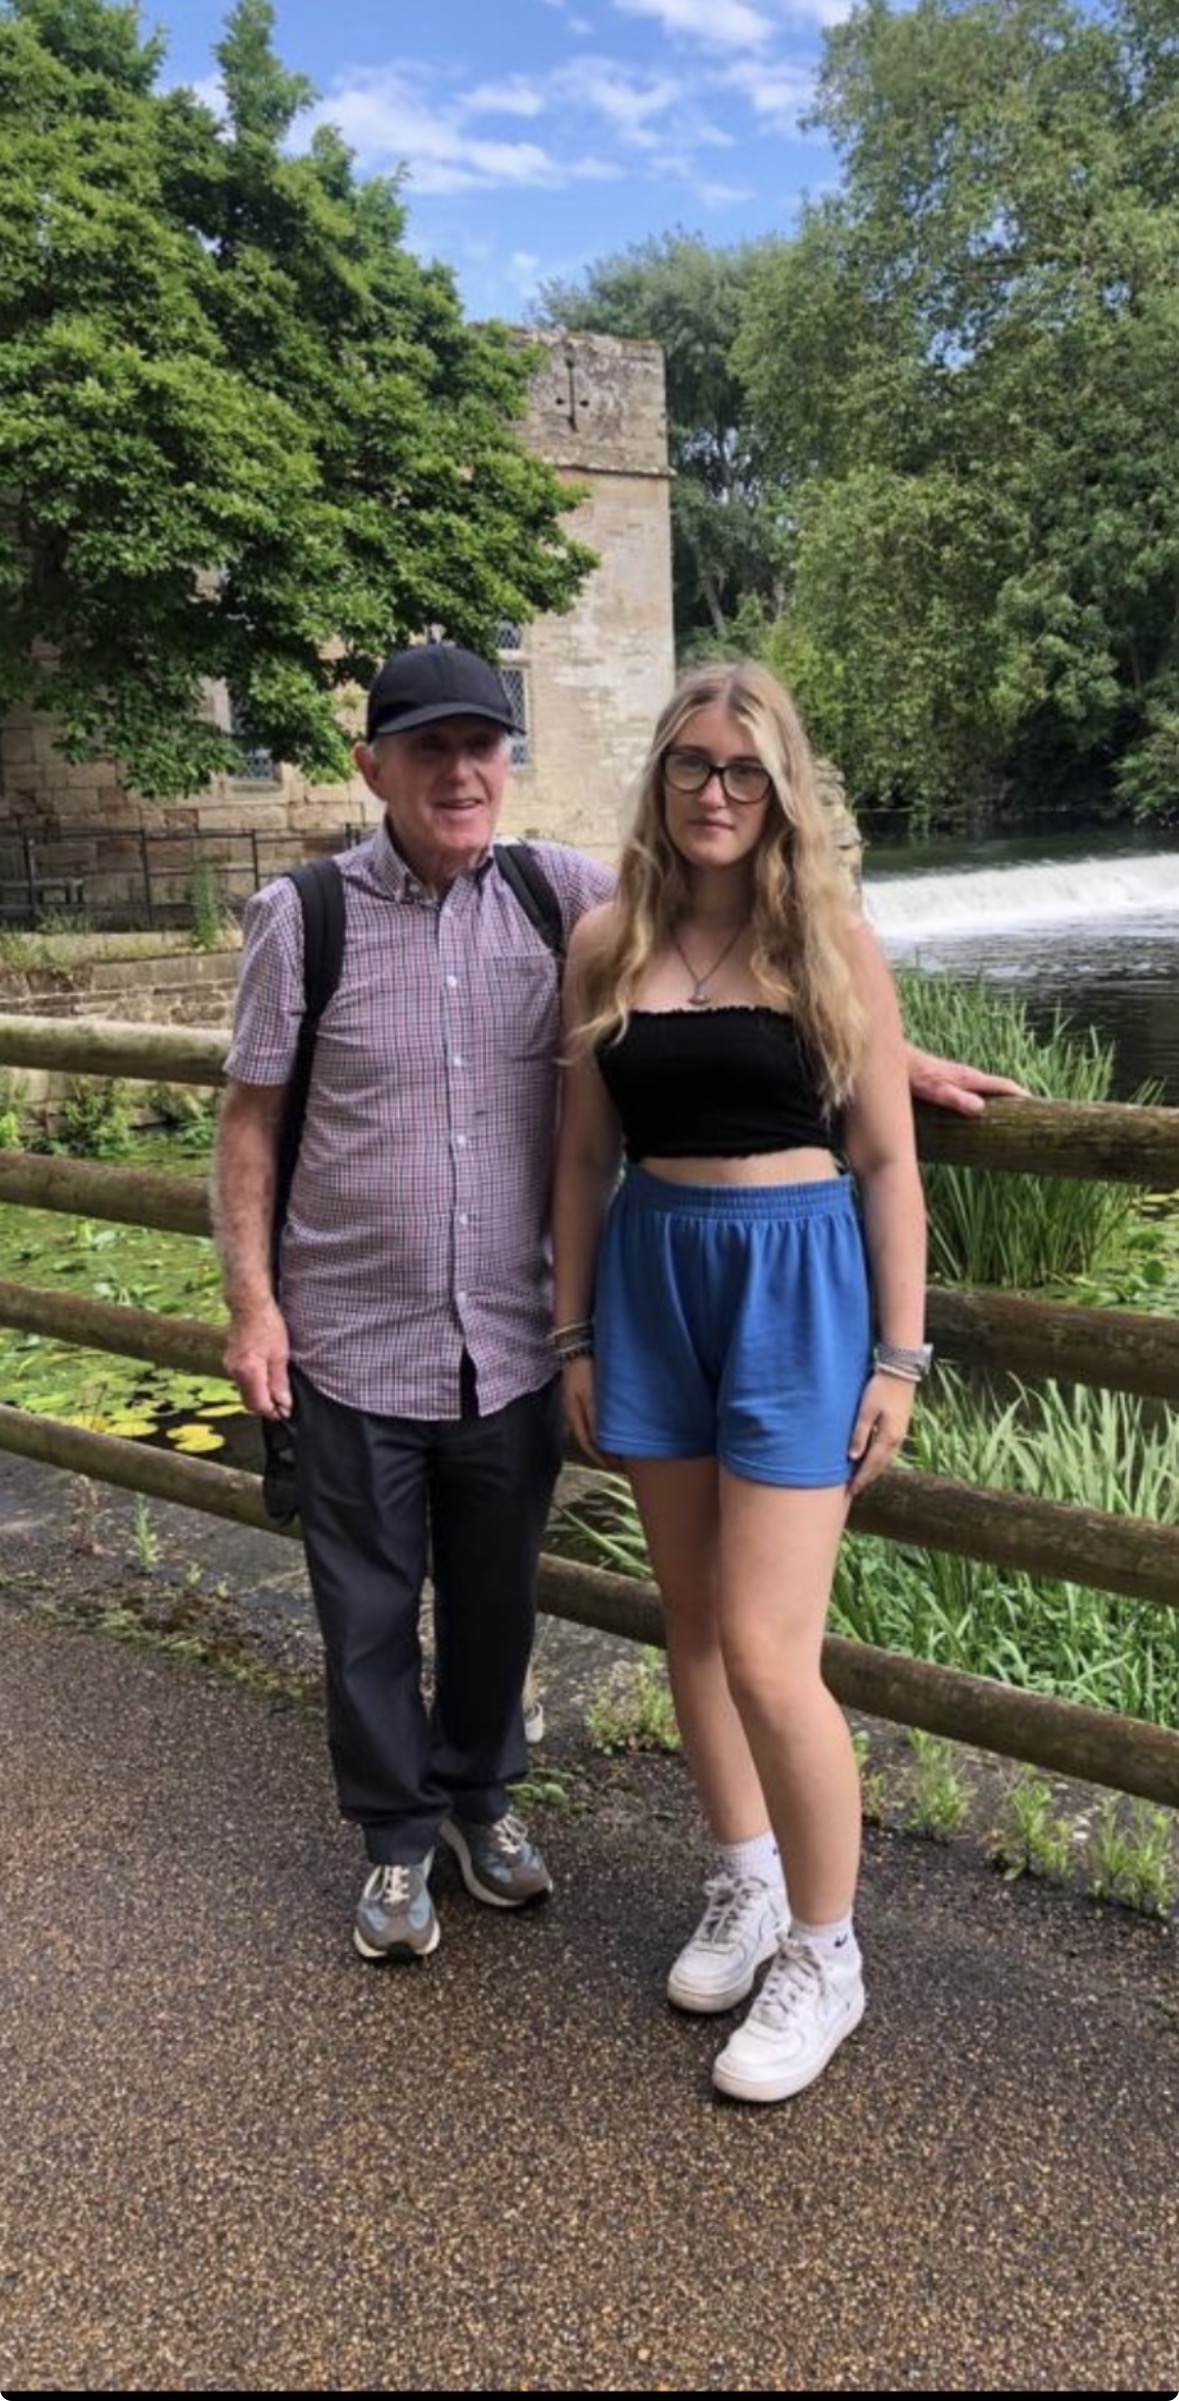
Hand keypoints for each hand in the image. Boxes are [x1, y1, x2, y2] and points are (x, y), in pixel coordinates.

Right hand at [224, 1298, 291, 1417]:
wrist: (248, 1304)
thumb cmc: (267, 1325)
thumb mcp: (280, 1355)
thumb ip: (280, 1383)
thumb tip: (283, 1405)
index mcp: (248, 1372)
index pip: (259, 1406)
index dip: (274, 1412)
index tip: (286, 1412)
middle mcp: (234, 1373)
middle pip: (250, 1403)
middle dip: (266, 1406)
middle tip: (284, 1403)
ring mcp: (229, 1366)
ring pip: (245, 1392)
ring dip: (260, 1395)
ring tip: (278, 1388)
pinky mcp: (230, 1360)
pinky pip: (242, 1381)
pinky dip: (254, 1384)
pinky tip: (266, 1375)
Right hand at [561, 1356, 612, 1466]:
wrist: (576, 1345)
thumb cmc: (583, 1369)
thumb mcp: (590, 1394)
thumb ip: (596, 1416)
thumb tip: (603, 1441)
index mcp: (575, 1415)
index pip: (588, 1444)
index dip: (601, 1458)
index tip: (615, 1467)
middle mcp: (576, 1413)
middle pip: (589, 1440)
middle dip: (604, 1453)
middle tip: (621, 1463)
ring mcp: (578, 1404)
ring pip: (592, 1430)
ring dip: (604, 1442)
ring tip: (619, 1449)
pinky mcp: (584, 1395)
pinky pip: (594, 1418)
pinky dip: (604, 1428)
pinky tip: (613, 1426)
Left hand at [847, 1370, 915, 1496]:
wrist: (901, 1371)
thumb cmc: (881, 1388)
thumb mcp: (866, 1411)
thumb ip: (859, 1434)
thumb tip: (853, 1457)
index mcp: (887, 1438)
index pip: (871, 1465)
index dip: (860, 1479)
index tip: (850, 1491)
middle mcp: (896, 1440)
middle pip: (879, 1466)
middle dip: (866, 1479)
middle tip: (853, 1490)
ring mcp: (900, 1434)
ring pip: (884, 1459)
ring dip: (873, 1470)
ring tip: (860, 1479)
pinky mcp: (900, 1427)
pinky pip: (887, 1450)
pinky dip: (878, 1459)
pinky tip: (871, 1459)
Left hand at [904, 1043, 1028, 1116]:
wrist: (892, 1059)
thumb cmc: (912, 1076)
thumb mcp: (934, 1090)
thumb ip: (956, 1098)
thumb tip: (981, 1108)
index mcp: (969, 1078)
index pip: (1003, 1085)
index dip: (1020, 1096)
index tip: (1037, 1108)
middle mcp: (967, 1076)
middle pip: (999, 1087)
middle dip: (1015, 1099)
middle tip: (1031, 1116)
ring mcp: (958, 1077)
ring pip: (986, 1088)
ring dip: (1000, 1100)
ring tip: (1010, 1117)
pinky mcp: (948, 1080)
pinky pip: (974, 1090)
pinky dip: (984, 1099)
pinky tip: (979, 1110)